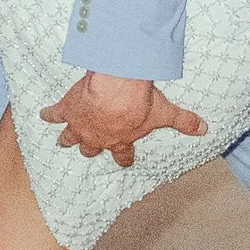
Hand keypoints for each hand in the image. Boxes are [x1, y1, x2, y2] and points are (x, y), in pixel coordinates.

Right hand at [39, 72, 207, 165]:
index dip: (124, 158)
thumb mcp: (166, 113)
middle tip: (89, 148)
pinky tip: (43, 114)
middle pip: (91, 149)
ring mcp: (81, 126)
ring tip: (62, 140)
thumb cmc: (140, 103)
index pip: (123, 155)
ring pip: (69, 138)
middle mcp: (98, 139)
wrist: (116, 88)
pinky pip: (53, 114)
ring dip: (67, 138)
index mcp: (120, 142)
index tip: (124, 160)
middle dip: (90, 148)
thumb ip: (185, 122)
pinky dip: (48, 114)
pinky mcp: (68, 109)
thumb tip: (206, 129)